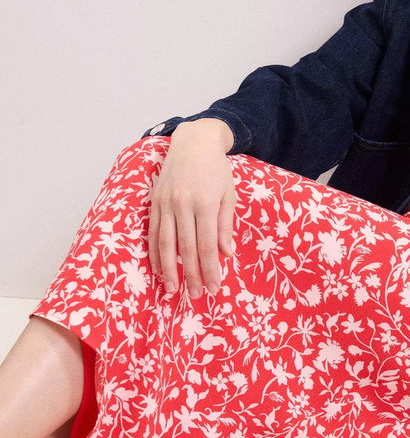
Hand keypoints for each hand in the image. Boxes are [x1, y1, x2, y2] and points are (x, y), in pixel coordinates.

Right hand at [146, 127, 236, 296]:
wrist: (193, 142)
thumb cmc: (216, 169)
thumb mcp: (229, 193)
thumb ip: (226, 224)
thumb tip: (227, 254)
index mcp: (206, 203)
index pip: (207, 245)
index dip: (210, 269)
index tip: (214, 287)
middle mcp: (183, 205)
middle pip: (186, 248)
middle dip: (191, 275)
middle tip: (196, 295)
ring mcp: (166, 204)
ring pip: (165, 243)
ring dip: (169, 269)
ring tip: (172, 289)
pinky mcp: (154, 202)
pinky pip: (153, 233)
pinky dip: (154, 252)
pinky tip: (158, 268)